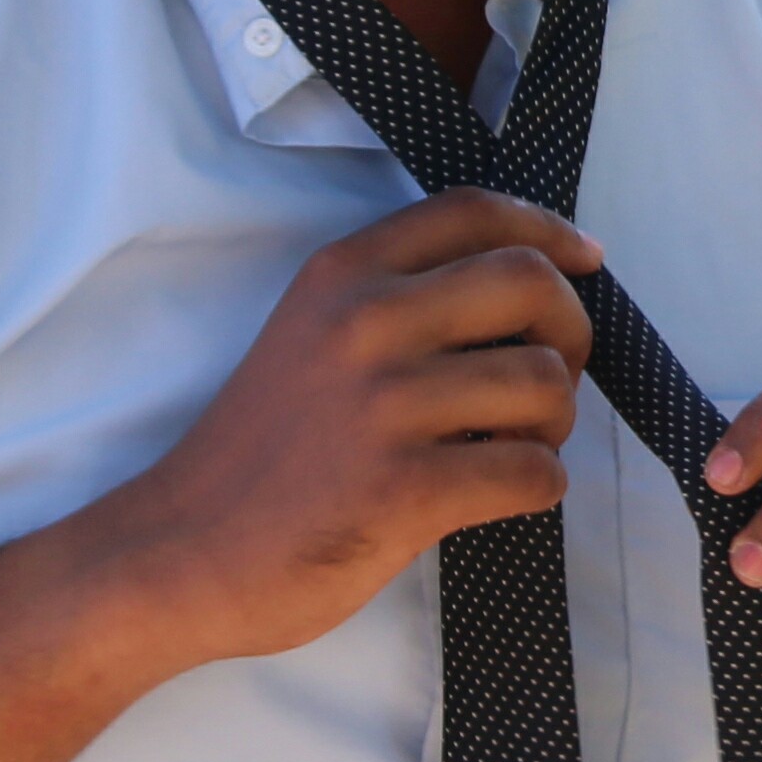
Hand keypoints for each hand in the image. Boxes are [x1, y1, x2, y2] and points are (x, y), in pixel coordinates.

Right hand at [93, 193, 599, 665]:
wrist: (178, 551)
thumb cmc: (261, 454)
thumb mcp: (308, 337)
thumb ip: (395, 302)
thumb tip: (528, 290)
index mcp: (341, 277)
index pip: (473, 210)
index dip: (549, 229)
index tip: (584, 260)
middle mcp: (364, 325)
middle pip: (531, 284)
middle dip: (571, 332)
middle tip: (550, 378)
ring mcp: (385, 406)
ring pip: (545, 384)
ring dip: (553, 423)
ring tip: (512, 445)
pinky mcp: (404, 489)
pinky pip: (533, 472)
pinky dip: (537, 486)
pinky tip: (496, 493)